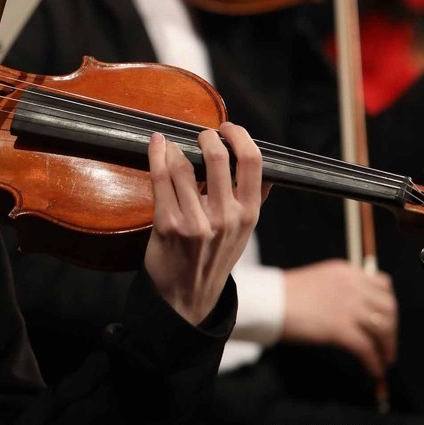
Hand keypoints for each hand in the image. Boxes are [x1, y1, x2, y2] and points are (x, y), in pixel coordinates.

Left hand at [144, 123, 265, 324]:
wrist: (187, 297)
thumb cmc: (213, 258)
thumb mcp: (244, 233)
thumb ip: (254, 201)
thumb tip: (267, 171)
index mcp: (249, 214)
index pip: (253, 162)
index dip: (240, 136)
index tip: (227, 128)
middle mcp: (226, 217)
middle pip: (218, 157)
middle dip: (206, 137)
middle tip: (199, 134)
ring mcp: (196, 221)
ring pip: (184, 166)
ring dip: (175, 147)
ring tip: (171, 144)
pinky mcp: (168, 224)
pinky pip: (161, 179)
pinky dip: (157, 156)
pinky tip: (156, 146)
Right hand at [282, 259, 396, 379]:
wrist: (264, 302)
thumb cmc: (283, 295)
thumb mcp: (318, 281)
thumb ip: (341, 290)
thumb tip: (358, 313)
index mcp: (346, 271)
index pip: (383, 284)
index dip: (388, 305)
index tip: (386, 318)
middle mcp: (352, 285)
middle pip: (389, 308)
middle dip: (392, 329)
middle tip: (387, 344)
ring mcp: (348, 306)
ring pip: (383, 328)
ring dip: (388, 347)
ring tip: (384, 360)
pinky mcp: (340, 328)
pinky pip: (367, 348)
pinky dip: (375, 362)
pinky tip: (374, 371)